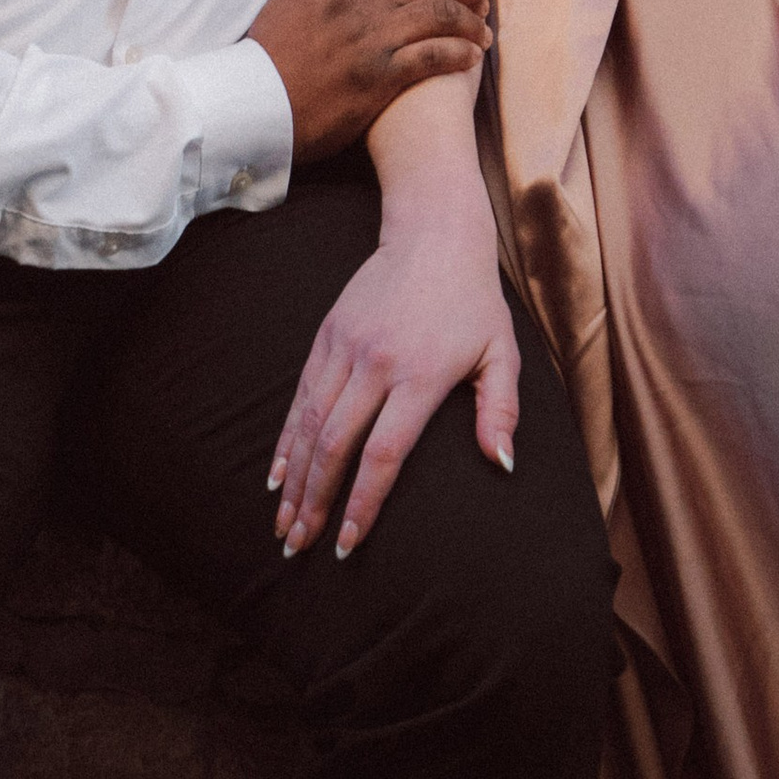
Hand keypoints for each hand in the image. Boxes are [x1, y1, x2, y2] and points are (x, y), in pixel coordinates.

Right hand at [246, 0, 488, 165]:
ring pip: (441, 14)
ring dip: (471, 20)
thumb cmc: (270, 51)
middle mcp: (363, 1)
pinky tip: (469, 57)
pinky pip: (434, 56)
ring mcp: (373, 38)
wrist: (255, 106)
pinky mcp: (380, 78)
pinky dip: (459, 53)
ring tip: (482, 31)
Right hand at [269, 205, 516, 559]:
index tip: (347, 544)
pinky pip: (301, 395)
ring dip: (294, 478)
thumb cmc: (474, 300)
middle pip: (335, 446)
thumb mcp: (502, 352)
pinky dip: (286, 437)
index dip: (362, 504)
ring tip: (281, 523)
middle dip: (314, 502)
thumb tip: (501, 464)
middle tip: (298, 547)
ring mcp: (346, 346)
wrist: (434, 231)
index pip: (383, 454)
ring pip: (310, 423)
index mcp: (420, 376)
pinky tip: (276, 472)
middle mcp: (376, 363)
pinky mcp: (328, 334)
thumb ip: (501, 409)